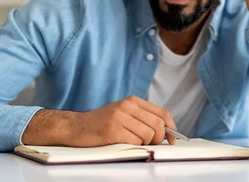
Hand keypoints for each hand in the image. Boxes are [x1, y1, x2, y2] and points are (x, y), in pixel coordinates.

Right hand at [22, 96, 177, 146]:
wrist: (76, 127)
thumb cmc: (101, 124)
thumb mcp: (123, 113)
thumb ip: (142, 118)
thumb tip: (165, 132)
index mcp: (132, 101)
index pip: (162, 113)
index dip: (171, 128)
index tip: (172, 139)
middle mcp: (127, 106)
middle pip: (158, 124)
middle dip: (158, 139)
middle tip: (150, 144)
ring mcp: (119, 117)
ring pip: (148, 135)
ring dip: (144, 144)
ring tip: (131, 142)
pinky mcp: (112, 130)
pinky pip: (135, 142)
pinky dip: (133, 147)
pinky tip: (122, 143)